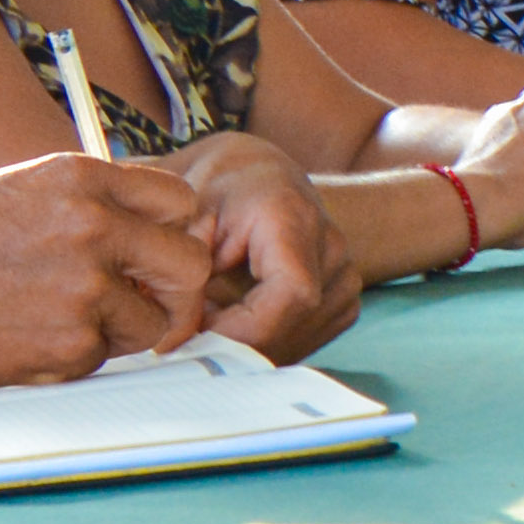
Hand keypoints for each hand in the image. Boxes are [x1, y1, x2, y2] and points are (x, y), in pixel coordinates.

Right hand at [0, 153, 219, 382]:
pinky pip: (104, 357)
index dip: (176, 231)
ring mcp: (86, 288)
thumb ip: (93, 200)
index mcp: (82, 179)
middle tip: (147, 300)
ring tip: (67, 319)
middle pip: (189, 265)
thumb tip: (155, 223)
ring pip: (152, 323)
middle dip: (174, 290)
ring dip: (122, 329)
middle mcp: (93, 227)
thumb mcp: (26, 188)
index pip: (180, 201)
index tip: (159, 251)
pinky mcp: (72, 342)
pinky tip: (33, 335)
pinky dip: (78, 355)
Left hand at [151, 133, 362, 361]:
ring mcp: (345, 280)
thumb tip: (178, 338)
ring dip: (244, 347)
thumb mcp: (187, 216)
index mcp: (294, 218)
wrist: (262, 177)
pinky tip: (235, 319)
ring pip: (292, 345)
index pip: (292, 293)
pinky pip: (300, 345)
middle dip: (231, 345)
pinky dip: (261, 344)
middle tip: (188, 332)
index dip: (243, 329)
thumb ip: (184, 272)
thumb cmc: (220, 191)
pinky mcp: (343, 304)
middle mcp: (332, 250)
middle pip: (290, 328)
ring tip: (209, 317)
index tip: (194, 335)